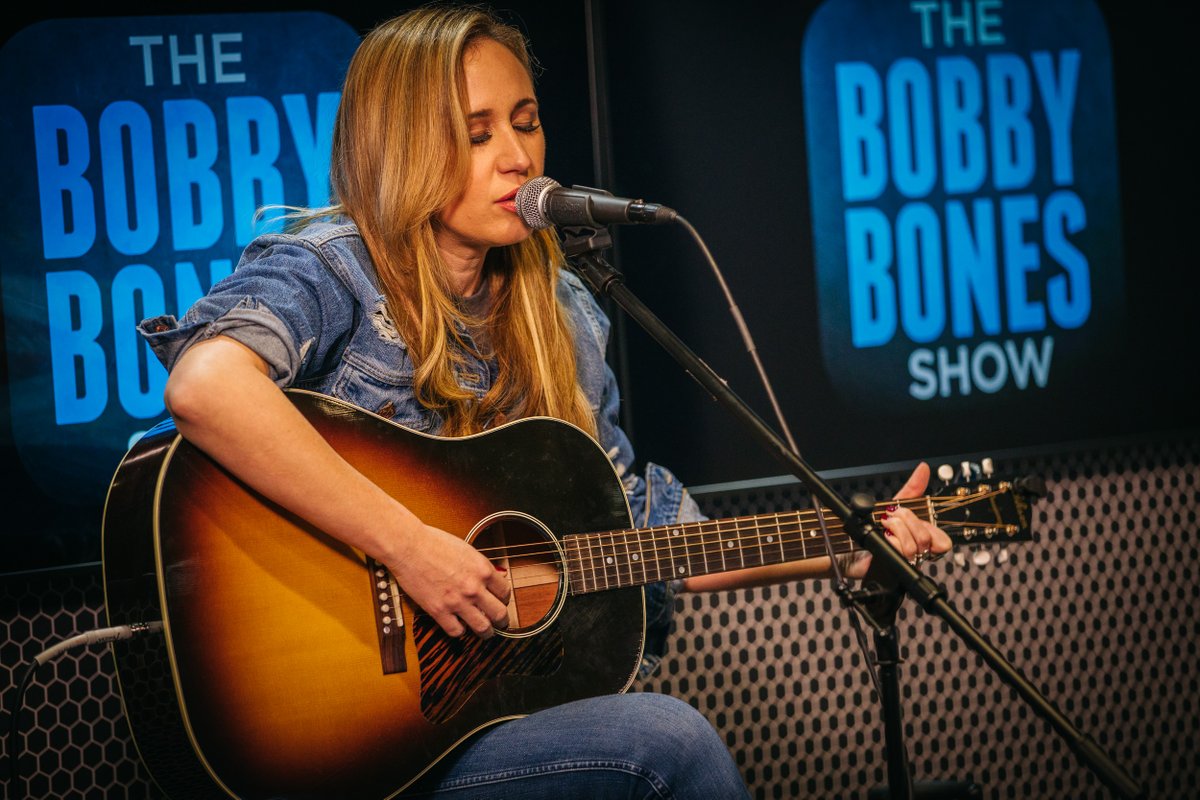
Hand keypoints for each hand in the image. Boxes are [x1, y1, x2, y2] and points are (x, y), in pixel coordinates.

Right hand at [387, 523, 510, 638]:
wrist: (409, 546)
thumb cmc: (434, 542)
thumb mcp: (466, 550)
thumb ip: (479, 567)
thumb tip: (491, 577)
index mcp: (482, 569)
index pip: (505, 592)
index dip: (504, 599)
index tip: (500, 601)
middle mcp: (474, 587)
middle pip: (499, 613)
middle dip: (502, 620)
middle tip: (500, 621)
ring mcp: (457, 601)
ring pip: (482, 627)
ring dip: (486, 632)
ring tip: (485, 632)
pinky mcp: (439, 611)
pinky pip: (456, 631)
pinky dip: (459, 631)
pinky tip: (458, 625)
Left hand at [841, 462, 953, 579]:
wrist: (844, 543)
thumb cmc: (870, 527)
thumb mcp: (893, 505)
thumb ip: (912, 488)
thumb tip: (924, 469)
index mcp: (919, 538)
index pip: (942, 542)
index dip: (931, 530)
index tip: (912, 517)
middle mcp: (914, 553)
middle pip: (927, 539)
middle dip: (907, 521)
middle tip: (891, 518)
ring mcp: (903, 562)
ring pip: (914, 547)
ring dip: (896, 530)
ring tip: (884, 527)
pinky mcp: (890, 567)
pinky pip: (899, 553)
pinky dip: (890, 541)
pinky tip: (883, 538)